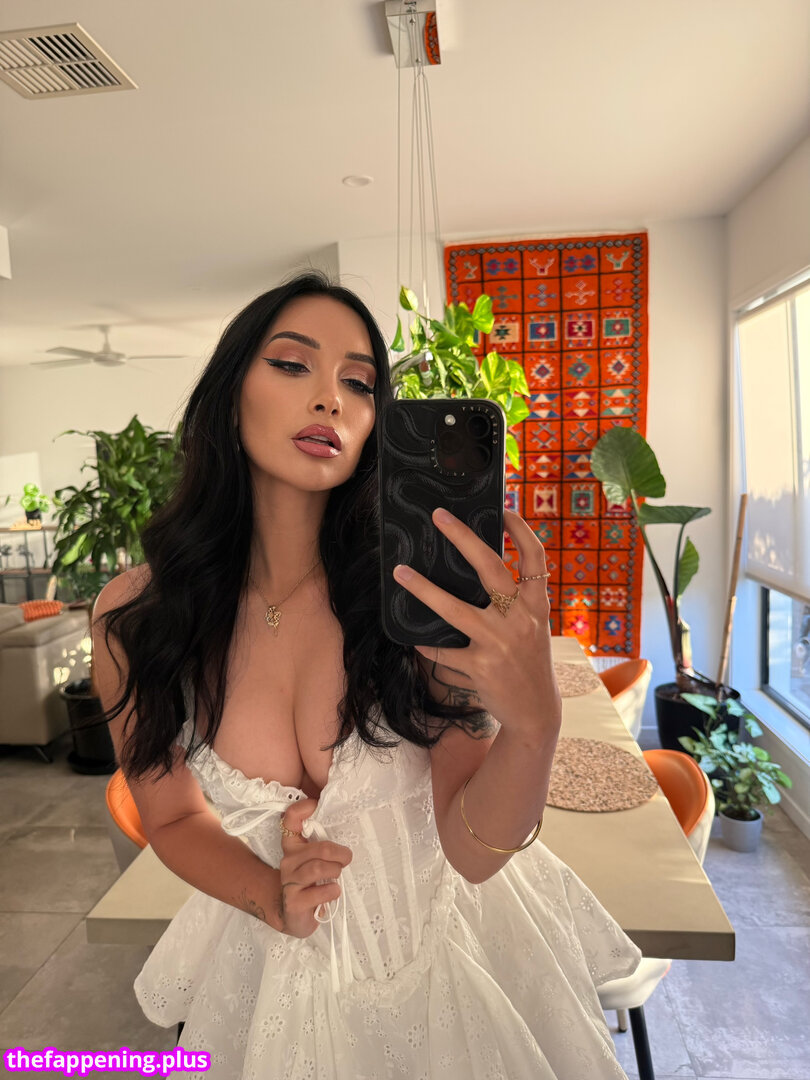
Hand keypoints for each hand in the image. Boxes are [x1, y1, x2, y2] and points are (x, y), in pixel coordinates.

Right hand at [276, 798, 352, 937]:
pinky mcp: (294, 902)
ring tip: (337, 875)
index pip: (290, 819)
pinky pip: (319, 893)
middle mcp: (288, 860)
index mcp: (293, 844)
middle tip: (347, 858)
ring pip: (319, 868)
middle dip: (340, 853)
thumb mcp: (315, 859)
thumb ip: (324, 844)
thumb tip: (350, 827)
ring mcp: (289, 881)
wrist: (293, 914)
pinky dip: (331, 891)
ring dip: (335, 871)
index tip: (316, 805)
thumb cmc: (311, 880)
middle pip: (320, 848)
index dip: (303, 808)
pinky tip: (333, 892)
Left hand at [393, 507, 560, 737]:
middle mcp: (521, 620)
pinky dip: (427, 644)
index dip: (521, 531)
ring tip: (399, 572)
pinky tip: (413, 638)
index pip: (535, 558)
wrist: (536, 712)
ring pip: (455, 609)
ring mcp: (500, 644)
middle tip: (439, 516)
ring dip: (423, 589)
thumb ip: (513, 601)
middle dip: (464, 538)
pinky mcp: (481, 667)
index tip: (504, 509)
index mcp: (537, 606)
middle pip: (491, 568)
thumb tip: (475, 567)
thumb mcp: (531, 627)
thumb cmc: (529, 661)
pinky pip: (444, 650)